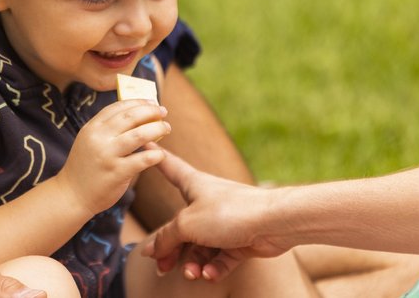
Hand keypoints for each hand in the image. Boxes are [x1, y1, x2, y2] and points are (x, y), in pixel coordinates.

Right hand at [56, 100, 169, 216]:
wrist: (71, 195)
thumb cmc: (86, 166)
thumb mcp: (89, 140)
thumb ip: (107, 128)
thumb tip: (136, 115)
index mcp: (92, 127)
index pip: (118, 107)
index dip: (138, 102)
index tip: (152, 102)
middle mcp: (99, 138)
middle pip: (131, 117)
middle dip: (151, 111)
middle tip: (163, 112)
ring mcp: (107, 155)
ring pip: (139, 135)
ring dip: (157, 128)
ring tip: (166, 128)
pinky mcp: (116, 172)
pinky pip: (142, 159)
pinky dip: (155, 154)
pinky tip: (161, 154)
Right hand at [141, 149, 288, 281]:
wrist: (274, 223)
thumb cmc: (230, 212)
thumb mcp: (187, 224)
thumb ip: (165, 238)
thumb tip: (150, 250)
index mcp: (193, 185)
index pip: (169, 167)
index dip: (156, 158)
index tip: (144, 144)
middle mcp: (206, 202)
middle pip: (180, 226)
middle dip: (170, 248)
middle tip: (161, 266)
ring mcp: (223, 222)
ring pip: (200, 246)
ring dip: (192, 263)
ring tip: (191, 273)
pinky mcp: (239, 240)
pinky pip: (219, 258)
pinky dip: (213, 268)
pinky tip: (209, 274)